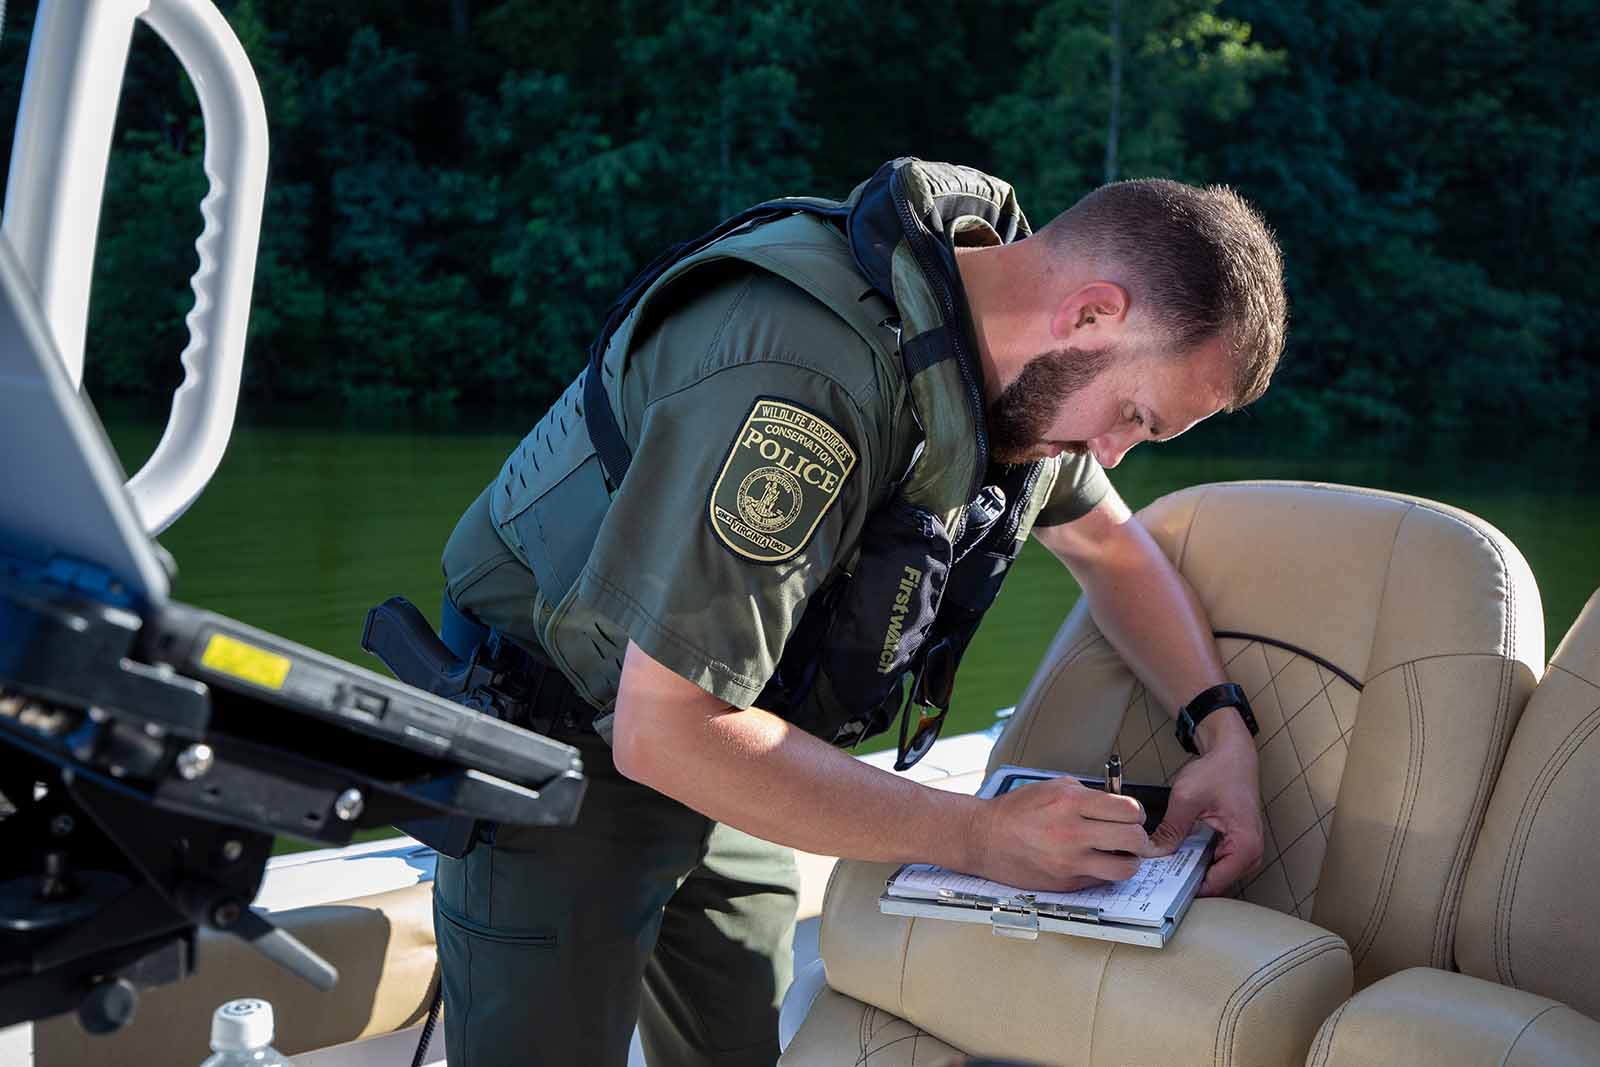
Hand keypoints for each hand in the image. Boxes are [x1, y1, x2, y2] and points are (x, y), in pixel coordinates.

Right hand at [967, 775, 1153, 890]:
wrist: (985, 837)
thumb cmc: (1016, 811)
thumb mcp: (1054, 787)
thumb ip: (1089, 795)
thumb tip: (1118, 806)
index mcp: (1071, 802)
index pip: (1130, 810)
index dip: (1136, 813)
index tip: (1131, 816)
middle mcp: (1073, 833)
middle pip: (1134, 839)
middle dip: (1139, 838)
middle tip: (1132, 837)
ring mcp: (1070, 861)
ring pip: (1126, 868)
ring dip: (1129, 861)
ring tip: (1120, 855)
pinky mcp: (1066, 883)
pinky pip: (1102, 880)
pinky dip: (1105, 872)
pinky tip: (1094, 862)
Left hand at [1150, 712, 1264, 895]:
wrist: (1232, 752)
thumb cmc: (1219, 770)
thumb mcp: (1186, 799)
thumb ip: (1169, 830)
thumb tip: (1152, 853)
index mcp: (1245, 846)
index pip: (1213, 885)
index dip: (1183, 887)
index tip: (1159, 887)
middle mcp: (1250, 854)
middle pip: (1213, 882)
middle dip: (1183, 879)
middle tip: (1154, 876)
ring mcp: (1244, 851)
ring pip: (1211, 873)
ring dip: (1187, 869)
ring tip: (1162, 864)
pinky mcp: (1235, 845)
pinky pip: (1213, 861)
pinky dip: (1193, 859)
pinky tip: (1174, 853)